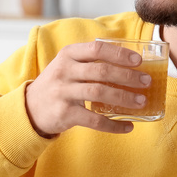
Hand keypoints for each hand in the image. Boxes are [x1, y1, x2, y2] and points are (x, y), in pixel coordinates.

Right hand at [25, 40, 150, 136]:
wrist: (31, 108)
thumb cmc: (59, 84)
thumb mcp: (68, 66)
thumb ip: (91, 62)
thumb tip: (130, 65)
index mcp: (68, 55)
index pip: (97, 49)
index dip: (119, 54)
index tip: (138, 61)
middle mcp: (64, 71)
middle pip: (101, 71)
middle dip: (127, 76)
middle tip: (146, 81)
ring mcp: (63, 92)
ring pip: (99, 92)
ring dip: (123, 97)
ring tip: (141, 101)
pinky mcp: (65, 113)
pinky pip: (93, 120)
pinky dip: (113, 125)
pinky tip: (127, 126)